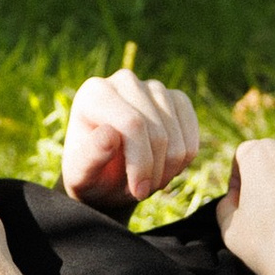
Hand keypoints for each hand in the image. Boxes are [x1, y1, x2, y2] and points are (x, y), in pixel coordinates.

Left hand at [60, 70, 201, 217]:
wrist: (107, 176)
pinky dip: (183, 158)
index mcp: (94, 93)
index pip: (132, 124)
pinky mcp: (176, 98)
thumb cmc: (91, 175)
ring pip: (176, 133)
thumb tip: (109, 135)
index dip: (141, 162)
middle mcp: (124, 81)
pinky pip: (191, 131)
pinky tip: (164, 168)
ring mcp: (153, 87)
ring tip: (149, 181)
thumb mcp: (83, 175)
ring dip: (169, 168)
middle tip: (142, 192)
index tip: (138, 193)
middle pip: (157, 130)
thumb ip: (90, 157)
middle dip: (155, 169)